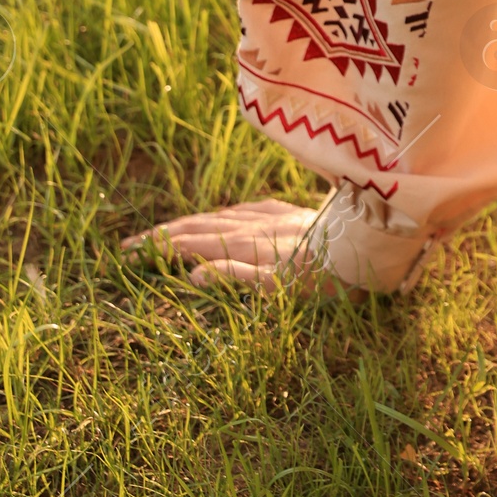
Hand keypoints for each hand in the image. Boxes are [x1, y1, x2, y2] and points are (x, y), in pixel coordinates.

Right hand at [120, 197, 352, 294]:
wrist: (371, 245)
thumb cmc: (328, 276)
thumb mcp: (281, 287)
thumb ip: (235, 277)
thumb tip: (190, 274)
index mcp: (247, 242)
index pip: (190, 242)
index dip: (158, 246)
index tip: (126, 252)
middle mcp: (255, 224)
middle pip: (199, 225)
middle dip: (163, 234)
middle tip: (129, 244)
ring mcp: (273, 215)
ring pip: (219, 216)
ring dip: (188, 223)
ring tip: (165, 231)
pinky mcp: (291, 213)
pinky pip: (244, 210)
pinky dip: (221, 214)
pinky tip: (224, 215)